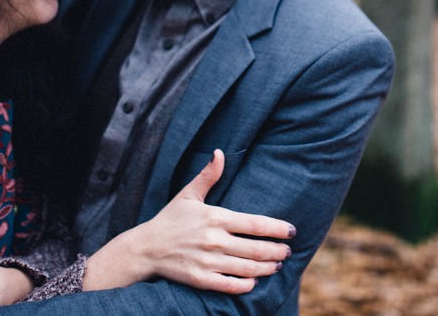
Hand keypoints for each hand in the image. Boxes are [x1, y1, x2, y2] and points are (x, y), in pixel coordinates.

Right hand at [85, 149, 295, 293]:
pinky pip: (230, 285)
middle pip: (257, 249)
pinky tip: (254, 281)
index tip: (292, 231)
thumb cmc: (170, 219)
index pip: (256, 224)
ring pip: (248, 268)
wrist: (146, 248)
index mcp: (215, 217)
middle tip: (288, 252)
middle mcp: (215, 240)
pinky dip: (246, 285)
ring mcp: (208, 261)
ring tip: (277, 265)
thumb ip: (208, 176)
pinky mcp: (200, 279)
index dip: (278, 229)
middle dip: (278, 251)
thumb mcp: (188, 194)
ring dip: (267, 268)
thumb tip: (219, 153)